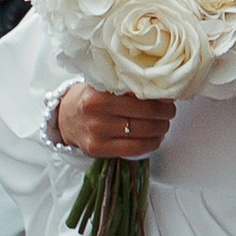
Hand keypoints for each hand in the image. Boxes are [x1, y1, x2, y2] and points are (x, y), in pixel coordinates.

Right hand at [55, 84, 177, 160]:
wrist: (66, 117)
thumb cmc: (89, 98)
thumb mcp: (104, 85)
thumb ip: (127, 87)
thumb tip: (162, 92)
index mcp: (98, 94)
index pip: (139, 97)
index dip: (160, 99)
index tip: (168, 99)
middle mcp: (96, 113)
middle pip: (144, 116)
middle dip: (164, 115)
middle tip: (170, 112)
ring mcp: (96, 133)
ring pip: (141, 134)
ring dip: (160, 130)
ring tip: (164, 124)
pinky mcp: (98, 150)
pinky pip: (133, 149)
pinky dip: (150, 144)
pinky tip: (155, 139)